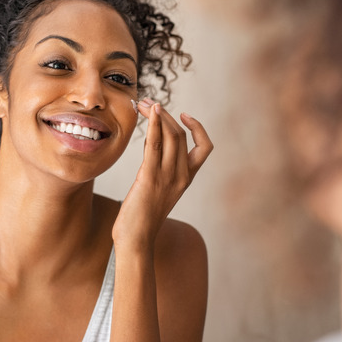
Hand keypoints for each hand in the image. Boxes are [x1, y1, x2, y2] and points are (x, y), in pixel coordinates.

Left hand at [113, 98, 212, 251]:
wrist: (136, 239)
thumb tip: (152, 151)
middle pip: (181, 135)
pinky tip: (148, 112)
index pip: (205, 147)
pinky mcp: (150, 178)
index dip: (197, 127)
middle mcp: (181, 176)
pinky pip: (154, 145)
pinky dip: (153, 124)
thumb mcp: (158, 191)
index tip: (183, 114)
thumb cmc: (142, 218)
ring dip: (157, 114)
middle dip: (166, 114)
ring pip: (171, 136)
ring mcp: (168, 177)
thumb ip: (160, 172)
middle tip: (149, 102)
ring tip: (143, 103)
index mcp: (187, 179)